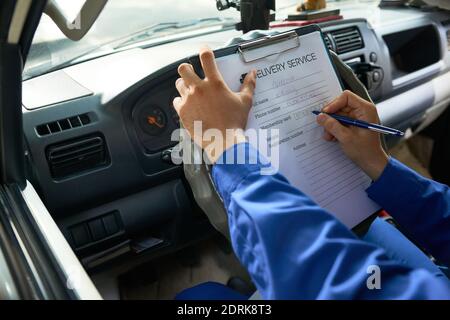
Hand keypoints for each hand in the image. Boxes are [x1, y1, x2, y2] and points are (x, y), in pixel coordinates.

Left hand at [173, 47, 256, 162]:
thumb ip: (249, 85)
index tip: (204, 49)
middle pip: (183, 68)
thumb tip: (253, 74)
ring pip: (178, 84)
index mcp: (215, 83)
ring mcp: (189, 100)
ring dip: (184, 85)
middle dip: (187, 69)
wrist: (223, 141)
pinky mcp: (182, 112)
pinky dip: (181, 102)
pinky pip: (176, 101)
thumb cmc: (235, 122)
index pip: (206, 57)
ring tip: (191, 92)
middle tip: (192, 74)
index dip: (204, 49)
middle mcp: (199, 89)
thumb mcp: (245, 102)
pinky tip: (189, 106)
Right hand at [316, 90, 388, 180]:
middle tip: (324, 126)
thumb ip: (332, 126)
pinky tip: (333, 137)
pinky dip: (334, 129)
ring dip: (331, 125)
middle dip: (331, 117)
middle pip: (340, 105)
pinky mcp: (352, 124)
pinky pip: (339, 121)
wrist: (371, 162)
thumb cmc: (365, 151)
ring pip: (337, 114)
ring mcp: (356, 117)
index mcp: (365, 110)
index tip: (326, 113)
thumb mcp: (346, 138)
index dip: (334, 103)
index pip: (346, 97)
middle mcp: (361, 111)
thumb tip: (321, 117)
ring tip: (329, 135)